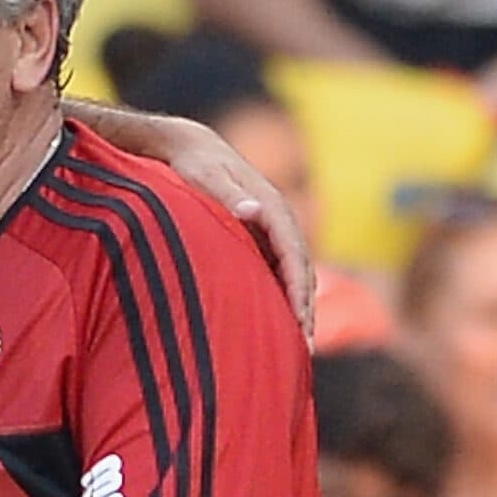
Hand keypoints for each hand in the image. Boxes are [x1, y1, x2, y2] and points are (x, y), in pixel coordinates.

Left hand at [139, 113, 317, 341]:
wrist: (190, 147)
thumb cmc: (193, 166)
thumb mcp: (207, 177)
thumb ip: (227, 193)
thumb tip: (254, 211)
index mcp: (272, 206)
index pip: (294, 254)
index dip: (298, 289)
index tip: (300, 321)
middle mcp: (278, 218)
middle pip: (301, 269)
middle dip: (305, 308)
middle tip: (305, 348)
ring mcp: (271, 228)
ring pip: (294, 272)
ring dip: (299, 307)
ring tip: (298, 346)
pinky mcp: (260, 235)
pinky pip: (279, 270)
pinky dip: (284, 296)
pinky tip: (279, 324)